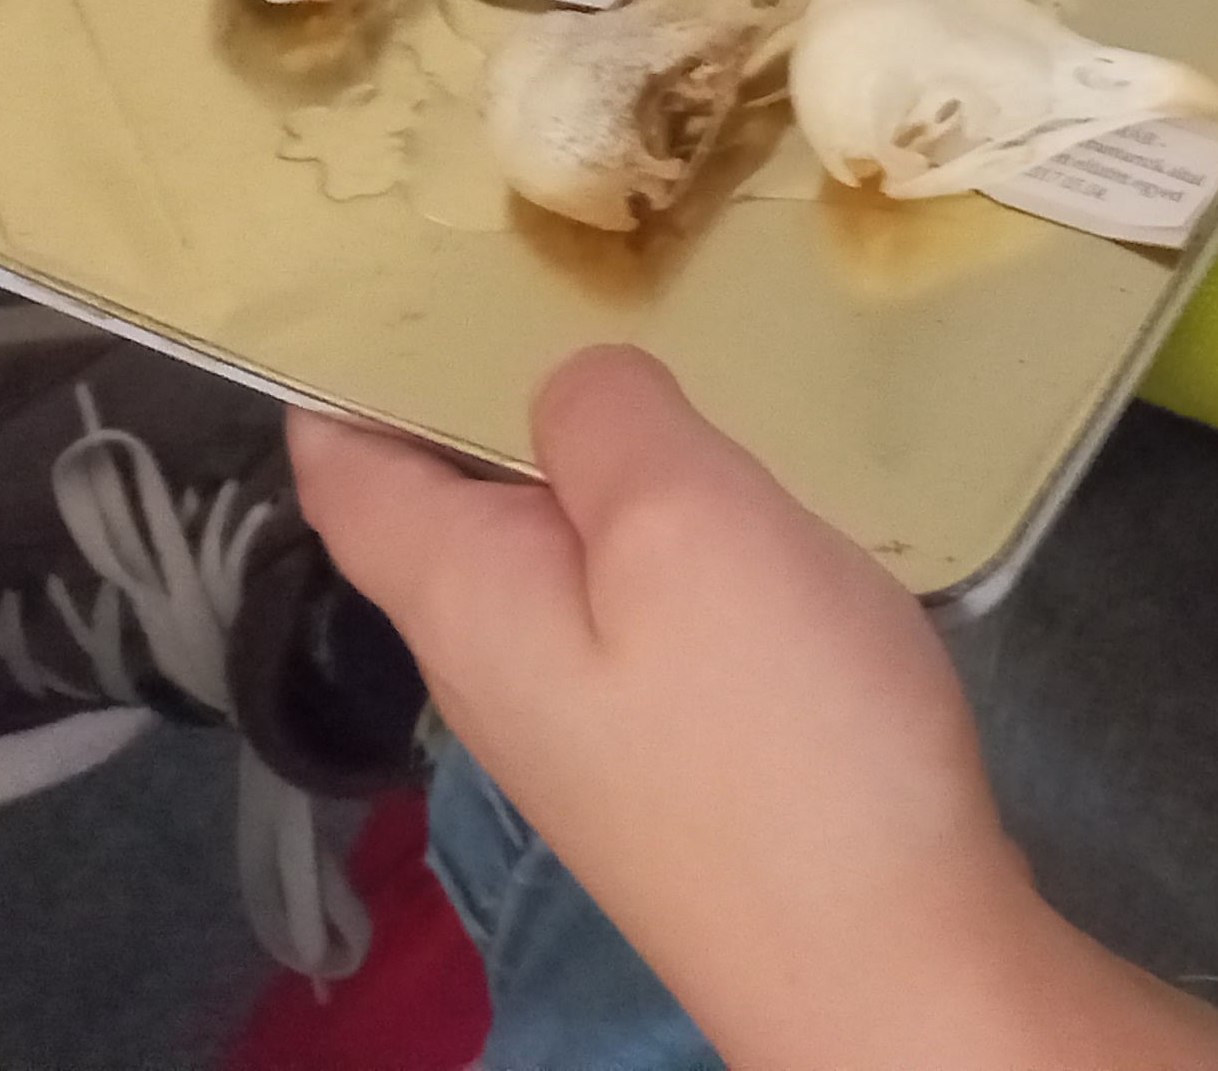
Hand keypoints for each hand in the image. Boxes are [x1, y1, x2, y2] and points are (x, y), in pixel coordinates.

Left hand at [292, 356, 1217, 1070]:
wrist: (879, 958)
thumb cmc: (773, 728)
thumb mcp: (685, 522)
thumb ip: (608, 422)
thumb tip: (569, 385)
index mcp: (463, 598)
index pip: (344, 471)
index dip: (338, 367)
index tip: (364, 265)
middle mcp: (496, 666)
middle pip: (446, 510)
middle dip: (472, 395)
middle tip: (544, 259)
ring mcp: (586, 726)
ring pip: (548, 556)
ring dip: (580, 462)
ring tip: (653, 354)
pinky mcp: (673, 759)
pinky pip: (630, 609)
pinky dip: (655, 534)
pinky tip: (734, 506)